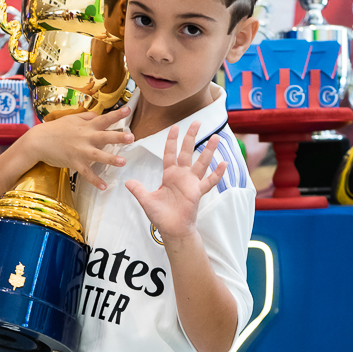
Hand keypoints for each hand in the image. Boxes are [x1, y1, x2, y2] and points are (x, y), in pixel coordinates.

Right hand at [30, 106, 133, 189]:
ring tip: (123, 162)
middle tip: (131, 137)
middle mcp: (85, 138)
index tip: (128, 109)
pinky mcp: (75, 163)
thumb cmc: (56, 129)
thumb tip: (98, 115)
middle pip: (105, 136)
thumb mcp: (71, 119)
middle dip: (118, 136)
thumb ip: (87, 117)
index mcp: (86, 126)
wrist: (39, 141)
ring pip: (98, 155)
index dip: (116, 114)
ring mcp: (80, 151)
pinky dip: (95, 180)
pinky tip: (104, 187)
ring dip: (111, 159)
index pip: (104, 118)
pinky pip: (87, 173)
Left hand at [125, 121, 224, 242]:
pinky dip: (217, 174)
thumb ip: (138, 190)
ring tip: (216, 137)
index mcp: (169, 175)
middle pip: (187, 152)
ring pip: (202, 163)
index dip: (172, 140)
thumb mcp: (146, 201)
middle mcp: (182, 176)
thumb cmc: (160, 216)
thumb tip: (127, 182)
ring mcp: (191, 183)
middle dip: (192, 137)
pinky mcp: (198, 192)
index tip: (176, 126)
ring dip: (209, 151)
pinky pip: (209, 181)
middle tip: (197, 122)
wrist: (171, 229)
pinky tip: (224, 164)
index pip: (170, 153)